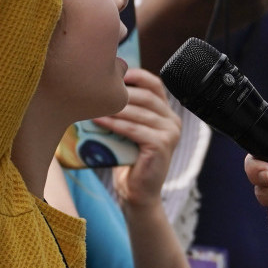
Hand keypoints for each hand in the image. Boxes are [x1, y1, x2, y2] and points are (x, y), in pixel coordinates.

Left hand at [94, 69, 180, 210]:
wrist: (137, 193)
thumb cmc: (128, 159)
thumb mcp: (130, 129)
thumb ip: (126, 111)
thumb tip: (101, 89)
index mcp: (167, 113)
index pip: (155, 85)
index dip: (136, 76)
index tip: (114, 75)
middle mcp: (173, 121)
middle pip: (147, 96)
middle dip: (121, 93)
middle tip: (98, 91)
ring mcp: (170, 133)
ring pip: (140, 113)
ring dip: (115, 108)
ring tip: (94, 106)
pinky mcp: (162, 145)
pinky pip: (135, 130)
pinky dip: (116, 124)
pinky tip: (100, 121)